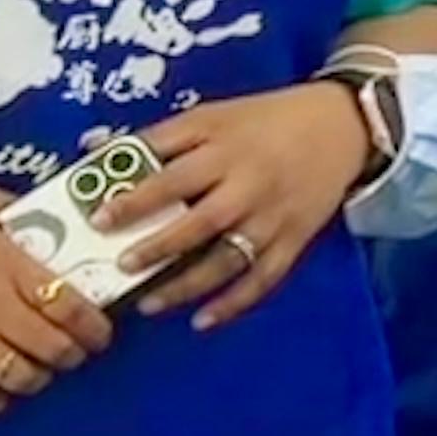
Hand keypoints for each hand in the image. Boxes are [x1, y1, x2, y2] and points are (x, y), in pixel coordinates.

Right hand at [0, 177, 114, 417]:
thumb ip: (14, 214)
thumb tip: (52, 225)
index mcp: (1, 259)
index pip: (67, 302)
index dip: (94, 326)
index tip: (101, 332)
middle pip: (50, 346)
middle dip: (72, 355)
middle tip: (73, 352)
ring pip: (16, 375)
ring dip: (36, 379)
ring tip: (37, 370)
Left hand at [107, 77, 373, 327]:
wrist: (343, 126)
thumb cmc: (265, 119)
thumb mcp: (211, 115)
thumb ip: (159, 137)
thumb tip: (92, 151)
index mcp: (223, 146)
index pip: (173, 174)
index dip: (136, 198)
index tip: (101, 219)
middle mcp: (248, 182)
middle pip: (201, 221)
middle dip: (160, 246)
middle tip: (123, 265)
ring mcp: (273, 215)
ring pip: (229, 257)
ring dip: (188, 284)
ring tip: (149, 303)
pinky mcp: (295, 238)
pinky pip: (264, 277)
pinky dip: (235, 302)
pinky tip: (203, 320)